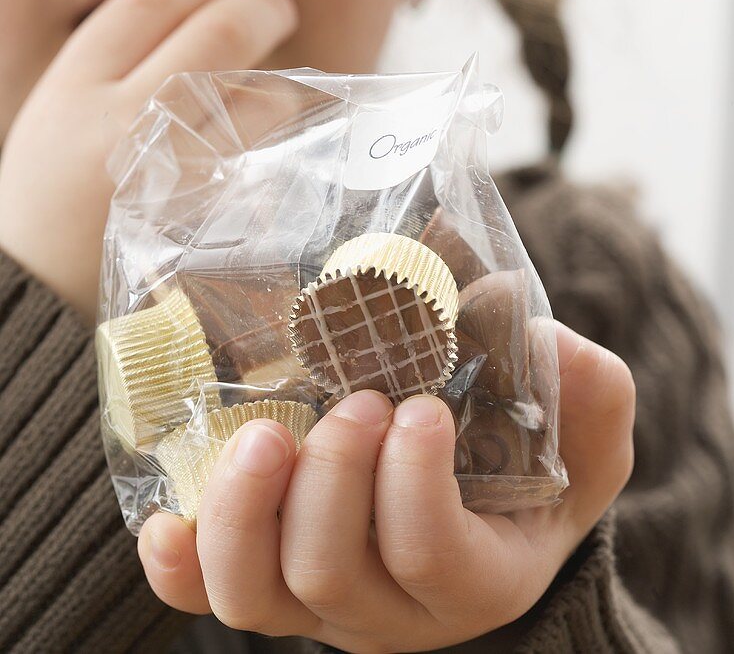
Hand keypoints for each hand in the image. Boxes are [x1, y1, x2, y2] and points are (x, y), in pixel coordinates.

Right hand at [0, 0, 297, 322]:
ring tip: (276, 92)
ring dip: (281, 86)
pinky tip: (277, 148)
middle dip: (262, 8)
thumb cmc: (52, 207)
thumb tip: (194, 16)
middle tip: (276, 6)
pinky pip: (272, 166)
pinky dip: (282, 150)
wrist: (43, 304)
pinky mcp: (215, 225)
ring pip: (263, 97)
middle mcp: (125, 122)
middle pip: (222, 32)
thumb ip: (113, 69)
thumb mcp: (54, 121)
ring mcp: (177, 175)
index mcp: (73, 90)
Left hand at [139, 321, 634, 651]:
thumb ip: (593, 399)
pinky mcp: (269, 582)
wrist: (483, 516)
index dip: (415, 484)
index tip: (420, 408)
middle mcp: (389, 610)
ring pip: (256, 593)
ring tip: (264, 432)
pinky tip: (169, 512)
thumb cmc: (532, 475)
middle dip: (335, 474)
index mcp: (475, 577)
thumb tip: (557, 348)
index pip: (432, 557)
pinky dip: (180, 560)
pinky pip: (206, 593)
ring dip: (246, 508)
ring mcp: (319, 603)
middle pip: (331, 569)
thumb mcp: (587, 439)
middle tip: (356, 399)